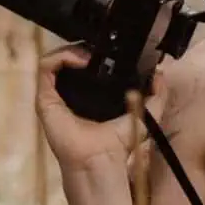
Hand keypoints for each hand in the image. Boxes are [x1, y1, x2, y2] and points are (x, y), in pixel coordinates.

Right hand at [35, 47, 158, 173]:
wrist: (101, 158)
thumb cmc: (119, 142)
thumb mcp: (146, 114)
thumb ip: (157, 95)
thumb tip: (159, 74)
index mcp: (88, 96)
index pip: (84, 65)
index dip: (94, 52)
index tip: (108, 47)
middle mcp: (69, 94)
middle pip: (68, 59)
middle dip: (82, 47)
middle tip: (98, 47)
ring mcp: (54, 95)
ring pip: (54, 59)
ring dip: (71, 49)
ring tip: (88, 54)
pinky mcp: (45, 98)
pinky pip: (45, 67)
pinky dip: (61, 56)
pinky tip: (80, 60)